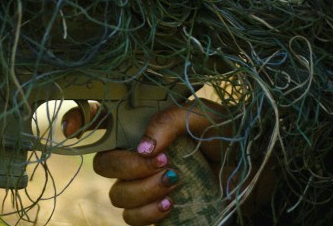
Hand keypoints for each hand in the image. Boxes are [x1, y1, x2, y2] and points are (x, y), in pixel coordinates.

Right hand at [62, 100, 226, 225]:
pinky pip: (132, 220)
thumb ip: (170, 121)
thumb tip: (142, 147)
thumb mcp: (206, 117)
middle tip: (160, 161)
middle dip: (126, 165)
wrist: (258, 171)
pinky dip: (148, 214)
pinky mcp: (157, 212)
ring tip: (176, 182)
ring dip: (142, 190)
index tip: (74, 131)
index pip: (103, 119)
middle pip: (104, 163)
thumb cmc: (233, 137)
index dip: (80, 119)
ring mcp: (146, 185)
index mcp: (148, 124)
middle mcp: (142, 154)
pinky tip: (171, 205)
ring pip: (117, 194)